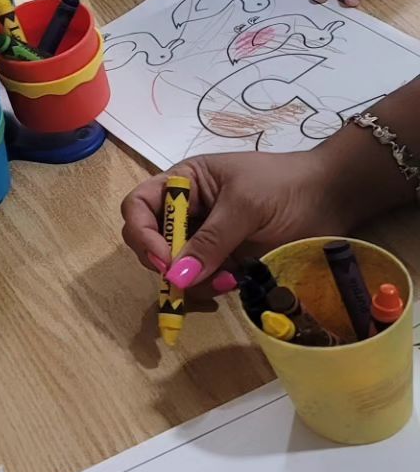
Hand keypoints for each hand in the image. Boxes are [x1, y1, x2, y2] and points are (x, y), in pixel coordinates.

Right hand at [120, 150, 350, 286]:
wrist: (333, 196)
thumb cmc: (285, 185)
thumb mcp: (244, 206)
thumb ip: (210, 241)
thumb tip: (176, 278)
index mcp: (183, 183)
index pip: (138, 206)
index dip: (142, 232)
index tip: (163, 259)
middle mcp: (186, 211)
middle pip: (148, 240)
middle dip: (164, 262)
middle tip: (188, 278)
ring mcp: (205, 238)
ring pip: (174, 267)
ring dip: (190, 280)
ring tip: (226, 280)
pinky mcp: (223, 260)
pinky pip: (200, 280)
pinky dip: (208, 287)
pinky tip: (232, 283)